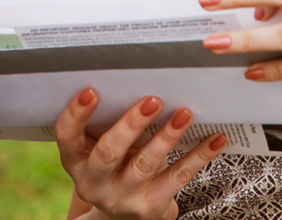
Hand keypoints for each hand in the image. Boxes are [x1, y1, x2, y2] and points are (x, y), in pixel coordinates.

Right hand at [55, 88, 226, 219]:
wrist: (124, 215)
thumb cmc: (115, 165)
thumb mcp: (100, 147)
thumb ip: (109, 122)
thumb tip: (140, 76)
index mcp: (76, 160)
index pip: (67, 135)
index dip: (76, 113)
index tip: (92, 90)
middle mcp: (93, 181)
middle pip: (108, 152)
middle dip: (131, 124)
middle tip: (153, 100)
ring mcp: (121, 197)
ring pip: (145, 165)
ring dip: (167, 137)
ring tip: (184, 113)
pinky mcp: (149, 207)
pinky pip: (177, 177)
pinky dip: (199, 156)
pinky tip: (215, 139)